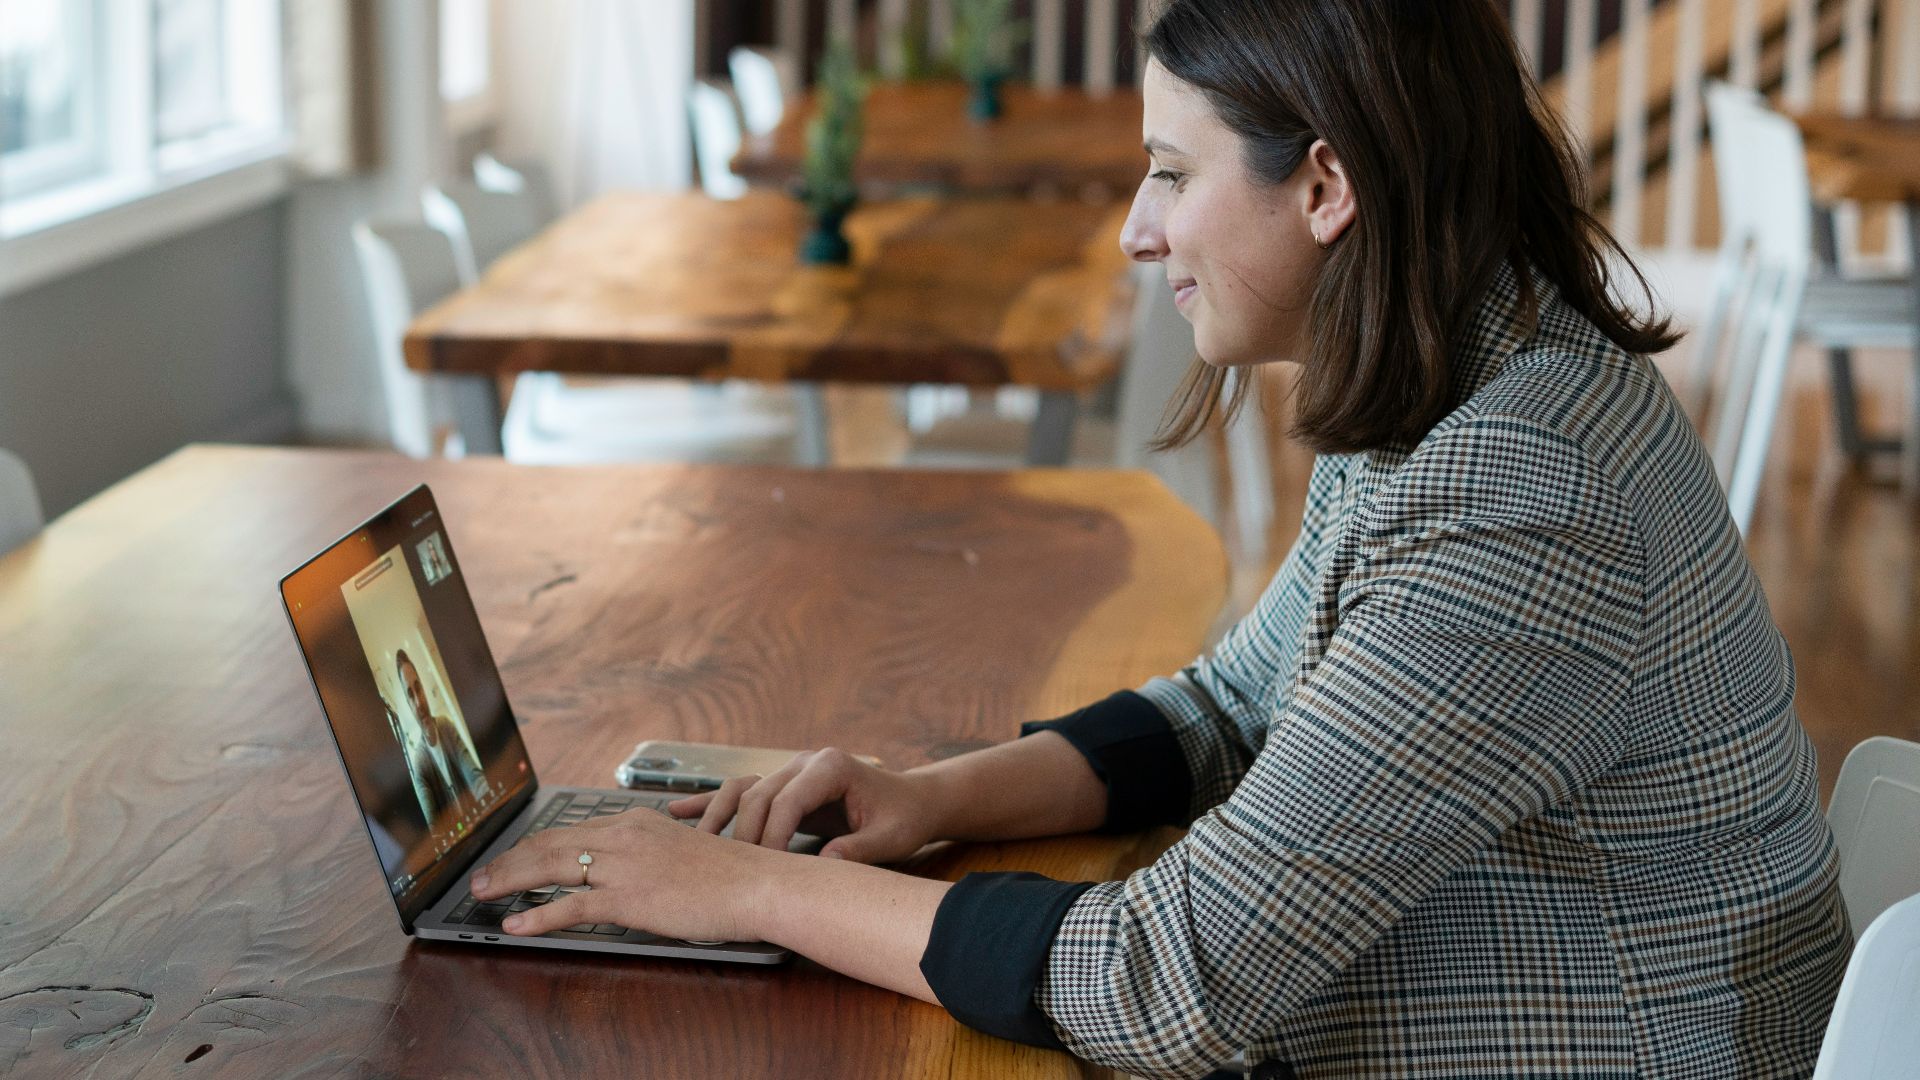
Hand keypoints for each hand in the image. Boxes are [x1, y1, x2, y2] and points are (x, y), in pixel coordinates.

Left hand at [469, 808, 781, 940]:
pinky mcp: (630, 897)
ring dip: (509, 880)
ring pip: (550, 868)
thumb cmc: (731, 874)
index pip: (571, 831)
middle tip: (482, 875)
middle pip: (550, 843)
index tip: (513, 856)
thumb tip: (627, 871)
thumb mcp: (682, 850)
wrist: (757, 884)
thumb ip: (649, 854)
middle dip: (509, 860)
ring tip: (483, 894)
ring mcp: (625, 865)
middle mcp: (624, 835)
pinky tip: (516, 924)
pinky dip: (538, 916)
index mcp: (636, 822)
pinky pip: (571, 906)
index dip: (533, 844)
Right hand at [666, 747, 942, 863]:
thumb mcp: (891, 837)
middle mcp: (806, 762)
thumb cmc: (904, 818)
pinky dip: (711, 803)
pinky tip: (677, 812)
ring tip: (692, 845)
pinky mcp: (783, 784)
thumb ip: (860, 849)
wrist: (912, 801)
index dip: (772, 836)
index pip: (788, 800)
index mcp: (831, 767)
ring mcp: (791, 770)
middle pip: (758, 795)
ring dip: (718, 818)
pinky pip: (741, 791)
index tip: (764, 870)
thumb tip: (827, 864)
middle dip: (743, 835)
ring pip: (743, 791)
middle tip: (733, 873)